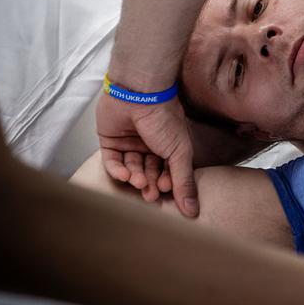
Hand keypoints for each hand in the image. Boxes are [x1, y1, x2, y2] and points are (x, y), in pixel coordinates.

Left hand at [95, 94, 197, 216]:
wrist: (140, 93)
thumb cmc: (164, 118)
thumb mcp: (180, 153)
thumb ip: (184, 182)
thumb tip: (192, 211)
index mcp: (168, 145)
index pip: (167, 171)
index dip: (165, 183)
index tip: (165, 191)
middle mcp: (149, 145)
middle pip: (148, 172)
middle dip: (149, 184)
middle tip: (150, 193)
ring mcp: (130, 142)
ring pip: (131, 168)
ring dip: (135, 178)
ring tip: (138, 181)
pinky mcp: (110, 140)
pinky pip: (113, 161)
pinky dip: (118, 170)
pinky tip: (125, 175)